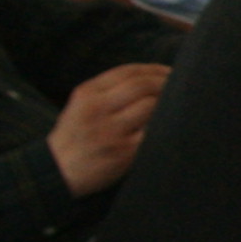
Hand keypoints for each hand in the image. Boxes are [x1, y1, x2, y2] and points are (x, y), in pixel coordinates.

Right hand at [46, 63, 171, 197]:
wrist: (58, 172)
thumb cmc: (75, 138)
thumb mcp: (81, 107)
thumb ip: (108, 91)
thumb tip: (152, 78)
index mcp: (87, 94)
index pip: (127, 71)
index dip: (155, 69)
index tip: (170, 71)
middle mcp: (97, 109)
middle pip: (142, 85)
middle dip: (167, 83)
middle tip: (182, 86)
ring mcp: (110, 131)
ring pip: (151, 106)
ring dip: (169, 103)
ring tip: (179, 104)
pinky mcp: (124, 152)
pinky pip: (153, 131)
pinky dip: (165, 125)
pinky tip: (172, 124)